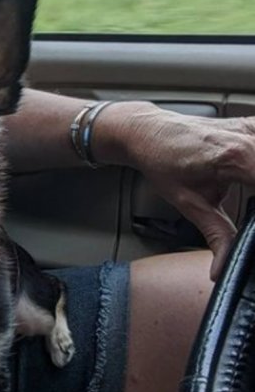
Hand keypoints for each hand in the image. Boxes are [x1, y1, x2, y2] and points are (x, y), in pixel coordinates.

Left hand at [97, 103, 254, 279]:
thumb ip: (216, 235)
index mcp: (235, 157)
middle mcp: (248, 136)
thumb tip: (224, 267)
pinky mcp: (252, 124)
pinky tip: (250, 179)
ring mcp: (252, 126)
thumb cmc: (162, 162)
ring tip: (247, 195)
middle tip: (249, 212)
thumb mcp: (189, 204)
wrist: (147, 133)